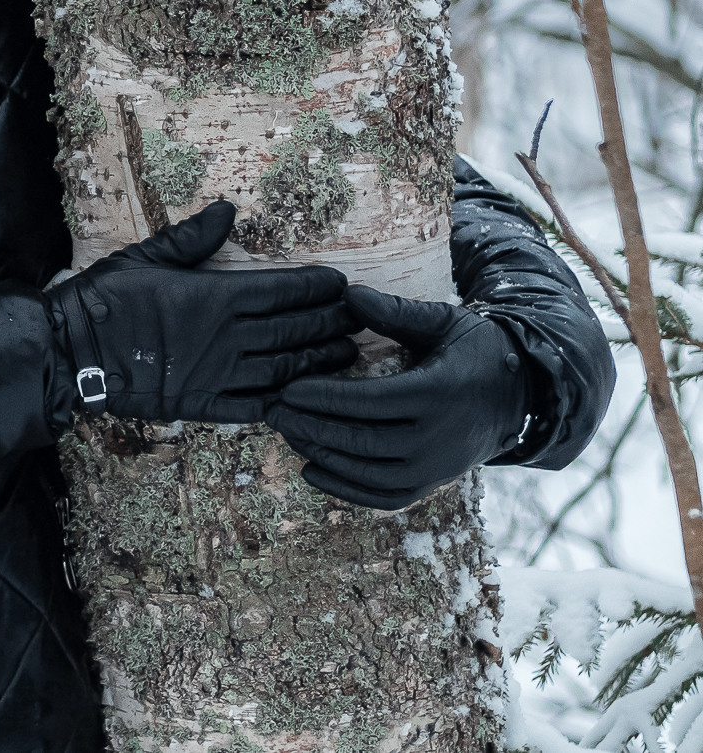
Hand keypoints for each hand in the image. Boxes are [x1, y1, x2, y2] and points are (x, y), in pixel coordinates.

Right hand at [46, 199, 357, 424]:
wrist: (73, 352)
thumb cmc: (106, 299)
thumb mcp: (146, 255)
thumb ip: (191, 237)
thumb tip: (228, 210)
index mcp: (214, 296)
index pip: (281, 290)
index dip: (316, 288)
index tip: (340, 284)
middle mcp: (226, 337)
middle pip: (294, 329)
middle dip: (331, 322)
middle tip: (360, 317)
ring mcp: (220, 374)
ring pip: (287, 369)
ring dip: (321, 361)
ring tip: (347, 354)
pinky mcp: (206, 405)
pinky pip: (258, 405)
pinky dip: (287, 401)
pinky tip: (307, 396)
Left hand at [265, 285, 530, 508]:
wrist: (517, 395)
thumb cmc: (474, 350)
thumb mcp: (444, 322)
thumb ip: (396, 312)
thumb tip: (349, 293)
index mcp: (440, 393)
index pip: (372, 402)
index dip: (326, 398)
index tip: (288, 389)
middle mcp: (439, 438)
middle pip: (365, 442)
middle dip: (313, 428)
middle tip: (272, 411)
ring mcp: (437, 468)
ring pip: (371, 473)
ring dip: (323, 456)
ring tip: (286, 432)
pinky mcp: (432, 484)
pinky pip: (386, 497)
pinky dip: (347, 489)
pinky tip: (311, 470)